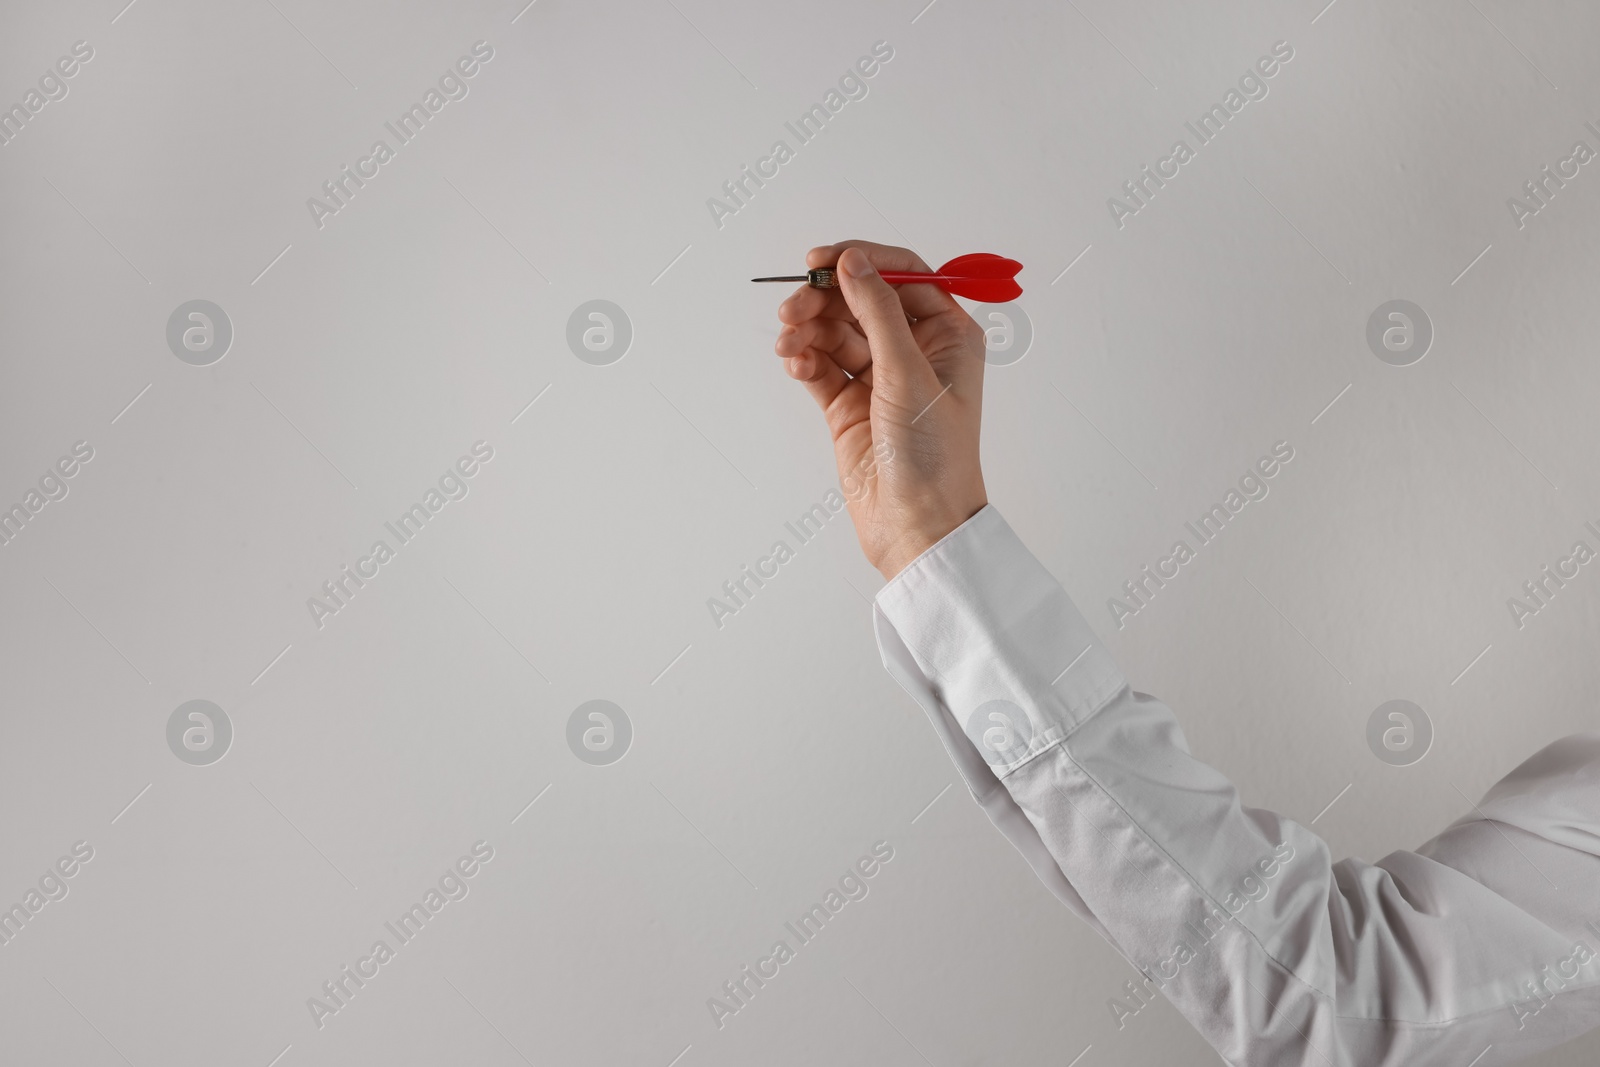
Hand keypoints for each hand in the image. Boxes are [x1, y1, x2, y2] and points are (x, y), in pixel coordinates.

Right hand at [775, 240, 989, 581]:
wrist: (917, 527)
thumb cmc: (935, 457)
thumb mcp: (909, 374)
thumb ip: (878, 313)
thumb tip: (853, 263)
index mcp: (947, 335)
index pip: (902, 276)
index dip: (861, 262)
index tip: (821, 260)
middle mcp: (914, 351)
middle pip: (860, 300)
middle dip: (825, 298)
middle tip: (793, 306)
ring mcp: (879, 379)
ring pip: (835, 332)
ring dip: (807, 329)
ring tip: (789, 341)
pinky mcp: (849, 406)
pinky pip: (820, 366)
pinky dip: (804, 359)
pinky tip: (794, 363)